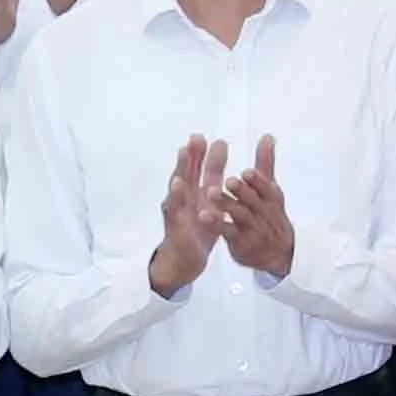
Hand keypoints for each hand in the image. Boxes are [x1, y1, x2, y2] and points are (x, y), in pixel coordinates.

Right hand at [147, 135, 230, 297]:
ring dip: (180, 170)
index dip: (201, 154)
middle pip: (186, 173)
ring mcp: (178, 212)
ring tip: (183, 154)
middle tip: (196, 137)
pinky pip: (175, 211)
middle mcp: (184, 199)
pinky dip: (176, 198)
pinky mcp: (176, 227)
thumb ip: (213, 176)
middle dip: (190, 156)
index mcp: (195, 192)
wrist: (187, 258)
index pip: (198, 170)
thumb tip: (220, 147)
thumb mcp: (211, 200)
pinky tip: (177, 186)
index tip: (204, 136)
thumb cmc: (199, 226)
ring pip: (177, 188)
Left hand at [213, 134, 296, 277]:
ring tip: (210, 193)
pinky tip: (203, 215)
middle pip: (253, 201)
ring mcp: (252, 229)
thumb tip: (266, 136)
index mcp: (272, 199)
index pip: (267, 189)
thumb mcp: (271, 190)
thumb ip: (265, 163)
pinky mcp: (240, 242)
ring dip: (225, 204)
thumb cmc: (270, 214)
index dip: (257, 182)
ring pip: (239, 215)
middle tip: (229, 181)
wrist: (276, 253)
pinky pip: (227, 231)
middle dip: (241, 191)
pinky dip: (216, 223)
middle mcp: (264, 214)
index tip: (246, 172)